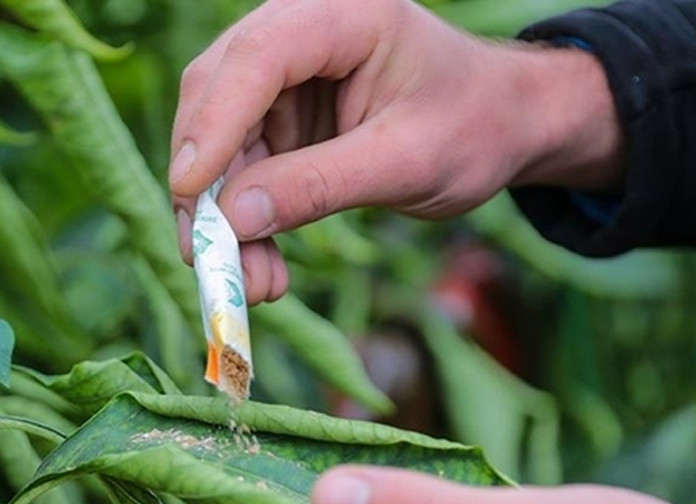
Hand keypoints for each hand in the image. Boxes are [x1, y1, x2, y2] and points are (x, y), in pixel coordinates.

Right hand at [170, 0, 624, 303]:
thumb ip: (322, 185)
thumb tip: (235, 220)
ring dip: (225, 217)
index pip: (257, 58)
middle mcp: (301, 31)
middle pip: (218, 97)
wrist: (505, 125)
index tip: (190, 192)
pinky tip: (264, 269)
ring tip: (255, 285)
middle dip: (209, 185)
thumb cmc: (476, 126)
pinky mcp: (280, 116)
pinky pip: (239, 168)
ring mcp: (285, 75)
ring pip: (219, 141)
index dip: (214, 124)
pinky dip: (245, 220)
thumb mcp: (407, 162)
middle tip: (212, 261)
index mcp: (344, 14)